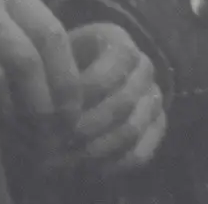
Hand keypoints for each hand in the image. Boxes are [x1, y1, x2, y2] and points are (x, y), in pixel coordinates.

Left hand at [62, 22, 166, 175]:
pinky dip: (114, 164)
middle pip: (123, 103)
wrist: (75, 75)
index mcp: (117, 40)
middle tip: (57, 143)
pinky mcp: (157, 126)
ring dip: (96, 149)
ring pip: (132, 130)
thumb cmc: (57, 64)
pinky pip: (141, 153)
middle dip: (87, 126)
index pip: (110, 70)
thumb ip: (55, 73)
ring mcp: (154, 96)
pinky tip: (88, 168)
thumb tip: (50, 107)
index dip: (83, 95)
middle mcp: (142, 65)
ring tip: (66, 159)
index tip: (55, 112)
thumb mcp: (51, 57)